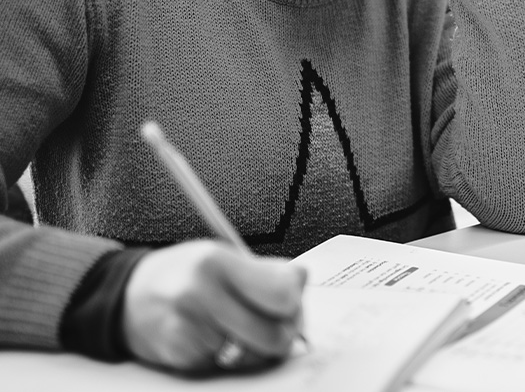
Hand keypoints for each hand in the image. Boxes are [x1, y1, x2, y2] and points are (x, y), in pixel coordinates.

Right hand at [122, 240, 306, 372]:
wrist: (127, 297)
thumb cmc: (184, 272)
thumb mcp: (223, 255)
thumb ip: (266, 270)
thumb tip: (301, 281)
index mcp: (217, 262)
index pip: (282, 294)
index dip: (294, 304)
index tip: (290, 303)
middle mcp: (201, 294)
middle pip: (273, 335)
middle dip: (282, 334)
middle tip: (276, 324)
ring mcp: (189, 329)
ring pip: (253, 356)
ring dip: (256, 347)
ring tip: (242, 327)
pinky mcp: (181, 358)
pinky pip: (228, 366)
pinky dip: (229, 356)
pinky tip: (215, 337)